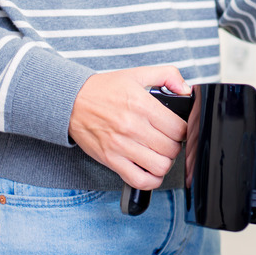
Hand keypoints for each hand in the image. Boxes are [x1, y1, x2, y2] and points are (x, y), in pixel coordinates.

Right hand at [68, 66, 190, 190]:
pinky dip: (151, 180)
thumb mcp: (137, 74)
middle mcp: (132, 127)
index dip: (183, 131)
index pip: (178, 129)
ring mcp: (121, 146)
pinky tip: (151, 170)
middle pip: (172, 149)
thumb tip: (186, 89)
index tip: (178, 130)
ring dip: (165, 162)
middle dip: (175, 146)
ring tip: (159, 154)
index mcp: (142, 105)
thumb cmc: (104, 90)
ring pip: (160, 166)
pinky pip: (140, 180)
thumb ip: (167, 75)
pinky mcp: (111, 160)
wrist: (70, 102)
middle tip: (168, 141)